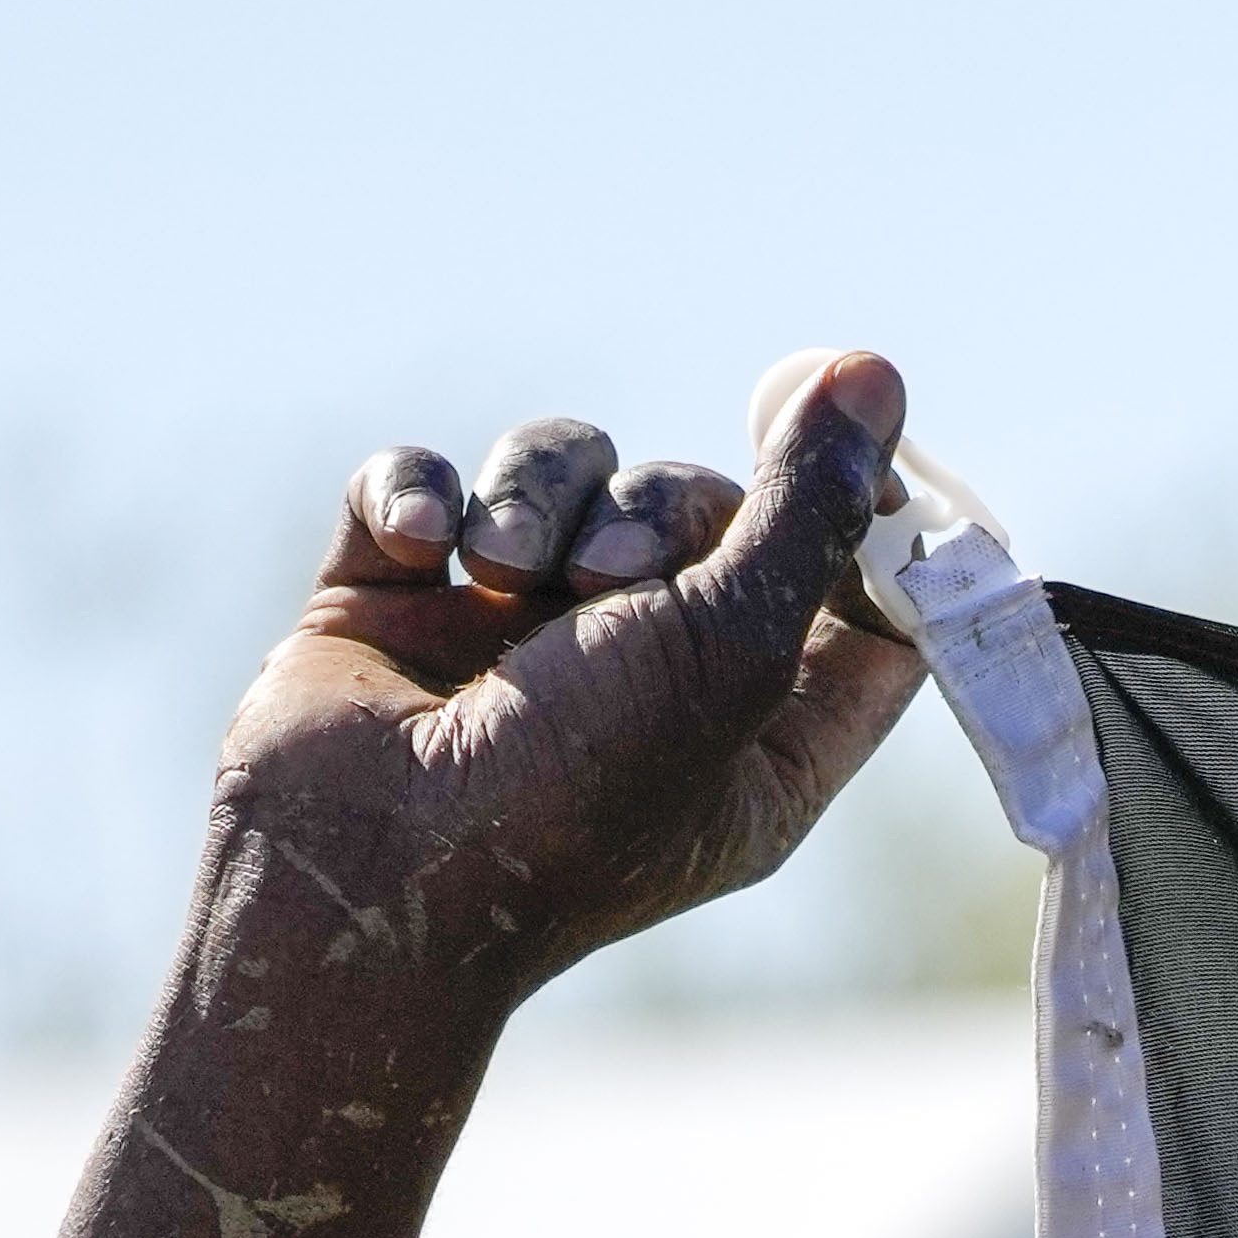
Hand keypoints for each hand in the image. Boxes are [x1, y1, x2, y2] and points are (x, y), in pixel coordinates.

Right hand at [200, 352, 927, 1016]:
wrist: (362, 865)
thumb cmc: (574, 790)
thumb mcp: (733, 647)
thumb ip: (809, 509)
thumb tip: (875, 372)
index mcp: (763, 732)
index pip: (862, 603)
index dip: (868, 517)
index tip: (858, 439)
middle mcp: (646, 680)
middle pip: (698, 501)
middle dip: (658, 508)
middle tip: (610, 580)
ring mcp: (513, 634)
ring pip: (563, 469)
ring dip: (538, 495)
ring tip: (503, 571)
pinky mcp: (394, 598)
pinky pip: (423, 481)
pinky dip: (417, 493)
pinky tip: (413, 548)